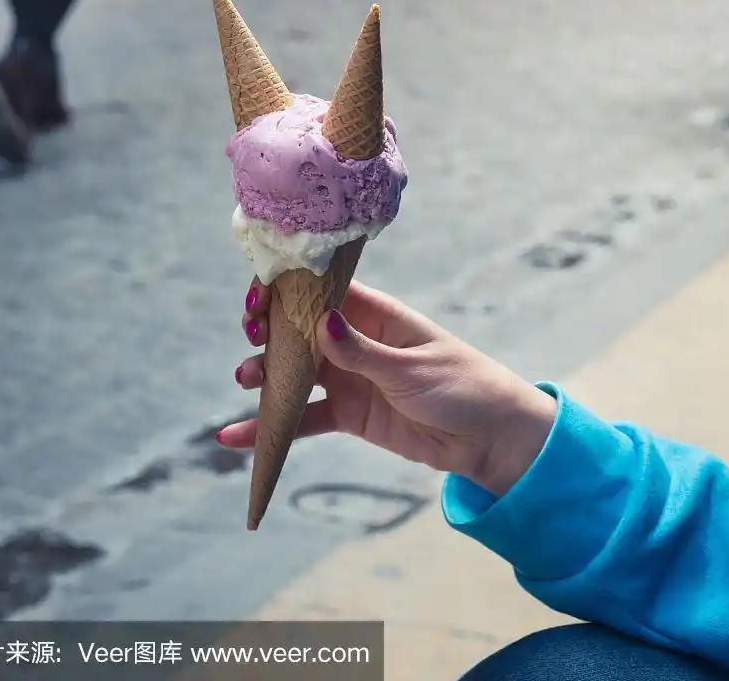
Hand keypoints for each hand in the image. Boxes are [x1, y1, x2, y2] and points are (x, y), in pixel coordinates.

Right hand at [218, 279, 555, 496]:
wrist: (490, 439)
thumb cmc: (462, 386)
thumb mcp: (412, 369)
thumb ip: (364, 352)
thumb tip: (322, 322)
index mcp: (375, 314)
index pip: (322, 291)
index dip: (286, 290)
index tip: (258, 298)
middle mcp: (355, 340)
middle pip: (299, 328)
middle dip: (267, 329)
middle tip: (250, 336)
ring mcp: (348, 377)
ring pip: (294, 370)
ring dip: (265, 372)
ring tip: (245, 378)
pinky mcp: (347, 414)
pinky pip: (303, 417)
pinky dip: (273, 425)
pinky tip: (238, 436)